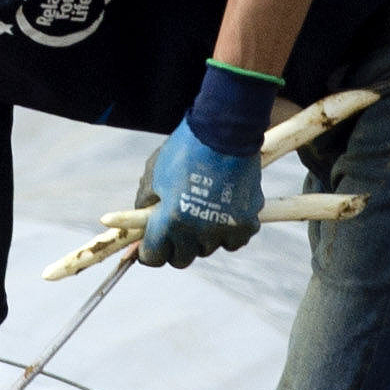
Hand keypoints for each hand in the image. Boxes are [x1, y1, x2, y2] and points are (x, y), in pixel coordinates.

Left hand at [136, 121, 261, 267]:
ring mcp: (223, 228)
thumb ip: (147, 204)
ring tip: (202, 211)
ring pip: (208, 248)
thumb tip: (144, 223)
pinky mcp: (246, 222)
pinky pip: (234, 240)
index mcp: (169, 220)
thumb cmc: (185, 149)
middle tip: (176, 229)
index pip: (154, 257)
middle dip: (175, 246)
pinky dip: (229, 231)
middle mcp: (196, 230)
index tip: (150, 247)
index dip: (149, 253)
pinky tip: (224, 213)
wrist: (225, 130)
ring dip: (203, 237)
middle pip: (182, 258)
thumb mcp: (155, 174)